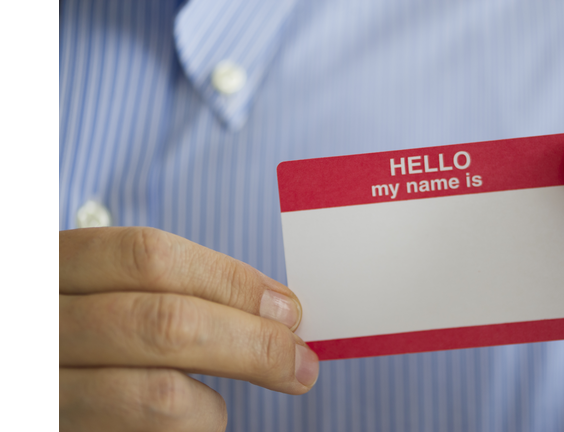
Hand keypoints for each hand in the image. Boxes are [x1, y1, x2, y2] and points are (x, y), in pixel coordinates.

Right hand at [59, 227, 318, 430]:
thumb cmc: (86, 339)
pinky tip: (180, 424)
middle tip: (299, 363)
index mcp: (55, 267)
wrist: (23, 398)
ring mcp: (45, 388)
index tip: (286, 308)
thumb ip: (170, 292)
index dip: (233, 282)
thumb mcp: (104, 294)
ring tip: (215, 408)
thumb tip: (278, 312)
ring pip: (159, 395)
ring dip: (214, 406)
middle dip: (252, 345)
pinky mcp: (60, 430)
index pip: (150, 257)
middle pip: (167, 323)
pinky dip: (189, 431)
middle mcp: (40, 325)